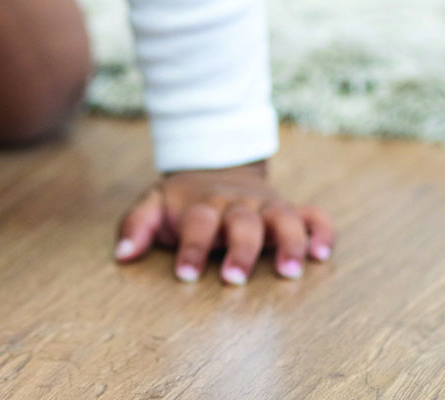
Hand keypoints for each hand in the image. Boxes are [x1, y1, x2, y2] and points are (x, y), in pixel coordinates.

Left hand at [112, 160, 336, 284]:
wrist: (216, 165)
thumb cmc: (183, 201)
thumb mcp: (154, 203)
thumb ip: (135, 224)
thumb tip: (122, 254)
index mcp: (204, 204)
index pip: (198, 222)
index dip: (192, 247)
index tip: (185, 275)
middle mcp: (239, 204)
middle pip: (244, 221)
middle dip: (241, 249)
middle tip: (233, 279)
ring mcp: (268, 206)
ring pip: (285, 218)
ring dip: (289, 242)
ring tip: (289, 272)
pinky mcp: (291, 210)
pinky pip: (315, 216)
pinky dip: (323, 232)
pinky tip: (322, 255)